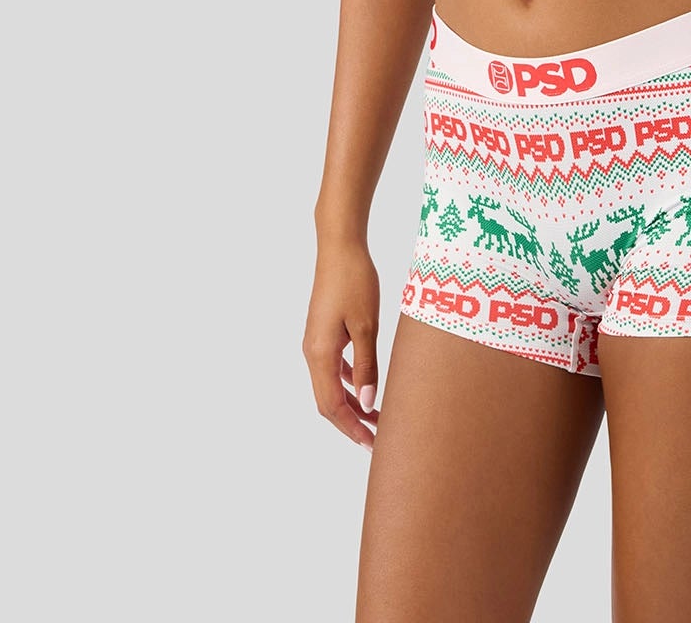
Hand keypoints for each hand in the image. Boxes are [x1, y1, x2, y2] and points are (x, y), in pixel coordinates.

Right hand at [303, 237, 381, 452]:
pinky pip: (333, 367)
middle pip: (328, 401)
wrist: (340, 247)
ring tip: (376, 416)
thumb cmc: (355, 282)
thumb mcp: (366, 325)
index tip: (372, 444)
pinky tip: (365, 385)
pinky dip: (348, 382)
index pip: (332, 406)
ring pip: (330, 385)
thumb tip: (368, 404)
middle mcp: (312, 352)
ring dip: (351, 403)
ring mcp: (316, 342)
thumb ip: (366, 366)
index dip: (351, 428)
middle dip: (351, 422)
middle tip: (378, 438)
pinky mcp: (323, 332)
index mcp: (320, 354)